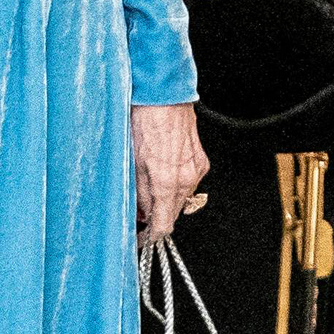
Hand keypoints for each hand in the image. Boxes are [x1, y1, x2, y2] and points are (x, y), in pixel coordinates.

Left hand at [131, 103, 208, 246]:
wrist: (163, 96)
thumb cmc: (144, 121)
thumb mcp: (132, 162)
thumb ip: (139, 192)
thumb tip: (141, 211)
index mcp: (167, 182)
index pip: (163, 224)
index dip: (151, 235)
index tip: (141, 237)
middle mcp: (186, 179)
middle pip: (173, 213)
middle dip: (157, 216)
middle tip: (140, 212)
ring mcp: (196, 169)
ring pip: (181, 197)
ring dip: (166, 199)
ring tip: (148, 186)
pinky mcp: (200, 160)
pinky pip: (189, 182)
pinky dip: (176, 183)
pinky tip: (163, 171)